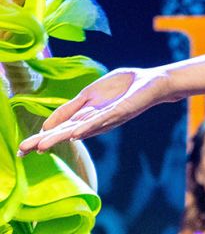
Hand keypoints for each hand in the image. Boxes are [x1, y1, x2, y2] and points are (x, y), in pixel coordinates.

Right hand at [18, 67, 172, 153]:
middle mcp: (95, 121)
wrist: (153, 82)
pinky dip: (89, 126)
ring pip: (81, 129)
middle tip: (25, 151)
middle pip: (66, 132)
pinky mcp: (121, 111)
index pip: (59, 128)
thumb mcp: (90, 94)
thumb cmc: (123, 86)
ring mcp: (108, 117)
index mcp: (85, 116)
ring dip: (62, 136)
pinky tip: (75, 132)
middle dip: (46, 140)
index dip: (42, 137)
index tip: (23, 149)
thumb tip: (47, 124)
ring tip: (43, 144)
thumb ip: (71, 107)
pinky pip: (103, 119)